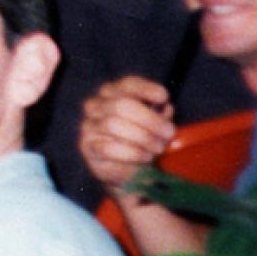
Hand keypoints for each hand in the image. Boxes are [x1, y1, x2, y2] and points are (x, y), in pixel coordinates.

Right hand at [78, 75, 176, 195]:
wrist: (125, 171)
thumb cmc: (141, 142)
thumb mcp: (154, 125)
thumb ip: (160, 116)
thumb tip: (166, 108)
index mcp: (113, 93)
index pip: (127, 84)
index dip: (145, 89)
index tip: (164, 97)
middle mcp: (96, 105)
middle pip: (121, 105)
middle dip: (150, 119)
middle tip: (169, 133)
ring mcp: (89, 125)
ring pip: (113, 125)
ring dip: (143, 138)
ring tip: (158, 148)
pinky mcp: (87, 147)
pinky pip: (109, 148)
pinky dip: (133, 153)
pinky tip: (145, 157)